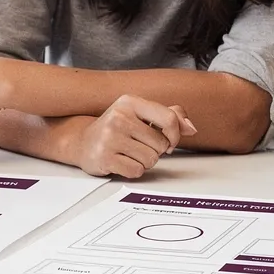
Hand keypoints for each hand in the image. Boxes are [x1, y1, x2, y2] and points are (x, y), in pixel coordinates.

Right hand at [62, 95, 196, 178]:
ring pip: (151, 159)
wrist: (82, 142)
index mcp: (130, 102)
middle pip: (161, 144)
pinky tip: (122, 162)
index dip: (175, 135)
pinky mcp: (105, 157)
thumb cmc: (116, 128)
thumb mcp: (141, 114)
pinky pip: (136, 171)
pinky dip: (133, 171)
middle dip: (155, 150)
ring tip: (130, 154)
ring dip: (145, 162)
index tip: (169, 141)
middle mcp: (119, 117)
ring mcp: (110, 138)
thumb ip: (169, 116)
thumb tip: (191, 128)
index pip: (169, 119)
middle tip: (139, 146)